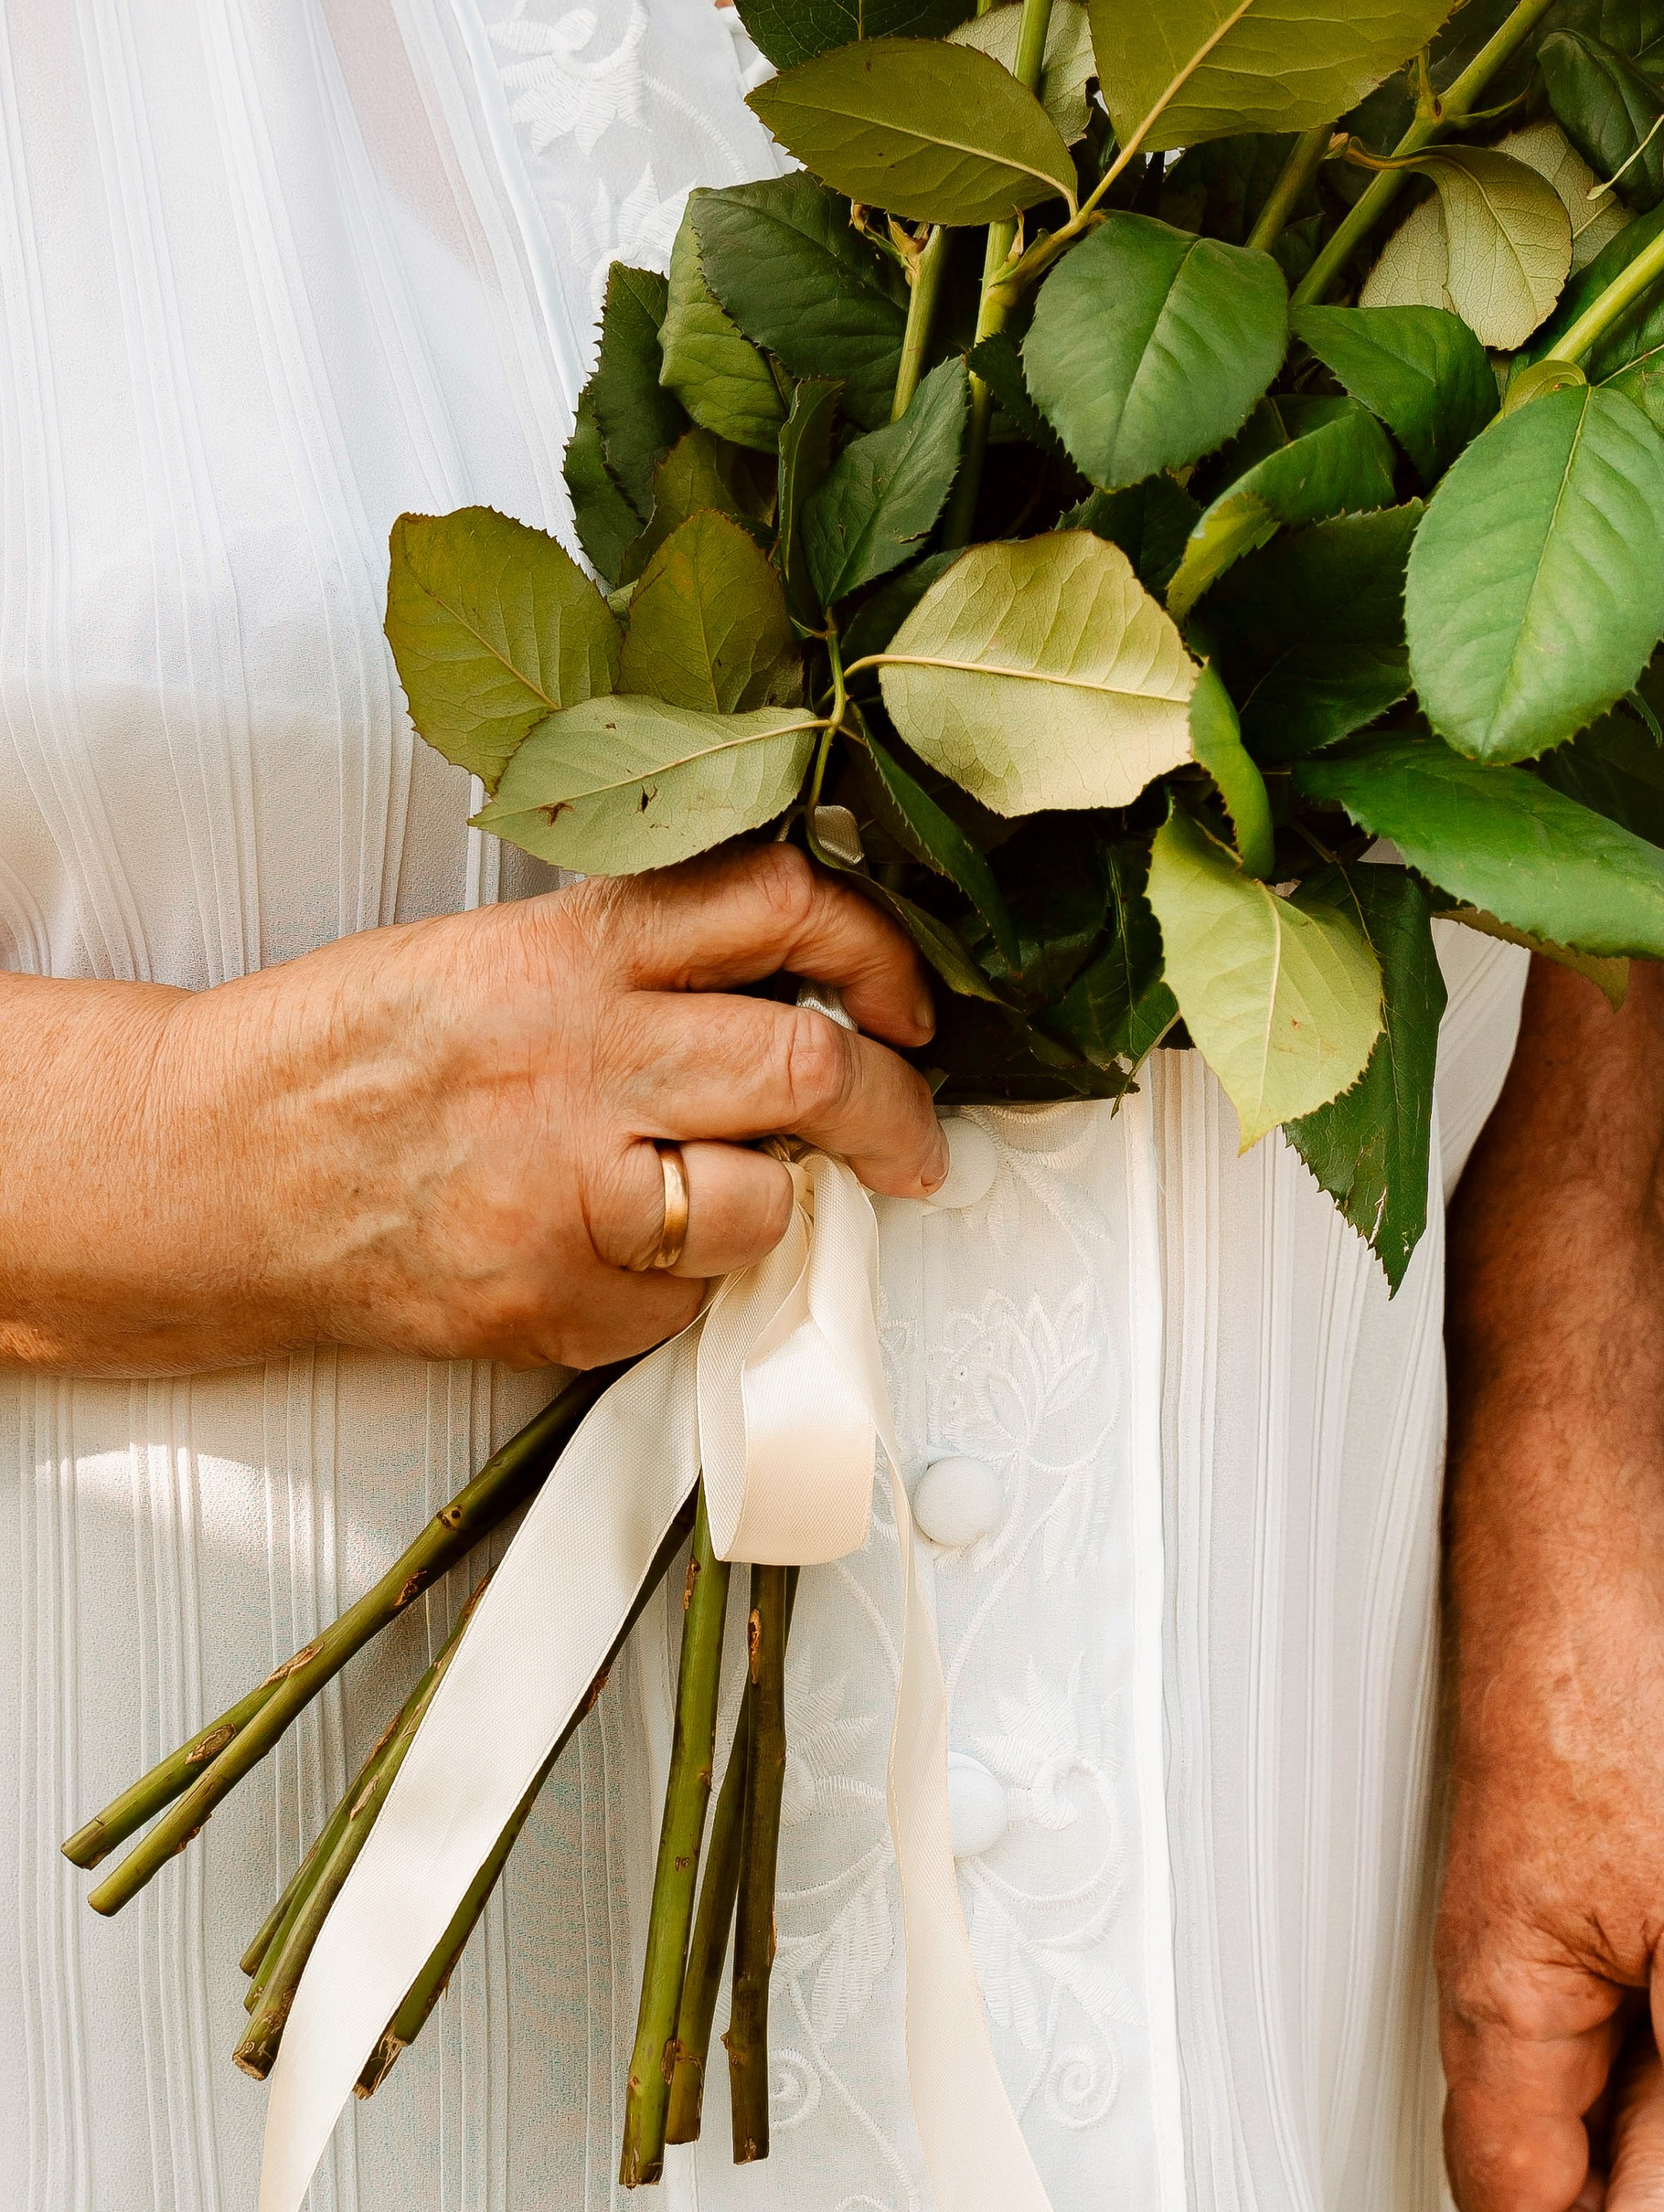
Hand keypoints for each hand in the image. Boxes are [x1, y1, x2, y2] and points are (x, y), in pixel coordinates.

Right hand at [1, 843, 943, 1375]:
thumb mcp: (488, 955)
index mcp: (568, 951)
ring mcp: (564, 1189)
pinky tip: (621, 1260)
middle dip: (894, 1113)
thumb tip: (795, 991)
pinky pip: (686, 1304)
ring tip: (751, 1204)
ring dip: (784, 1211)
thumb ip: (635, 962)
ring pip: (766, 1200)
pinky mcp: (550, 1298)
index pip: (779, 907)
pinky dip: (684, 1291)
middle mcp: (577, 1060)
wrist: (205, 1171)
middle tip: (908, 1139)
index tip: (907, 1001)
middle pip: (811, 1067)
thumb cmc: (339, 1062)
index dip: (880, 954)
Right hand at [1436, 1577, 1663, 2211]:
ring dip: (1602, 2174)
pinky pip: (1556, 2035)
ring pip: (1537, 2101)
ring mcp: (1505, 1945)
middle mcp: (1487, 1992)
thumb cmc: (1630, 1728)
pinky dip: (1611, 2094)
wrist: (1581, 1586)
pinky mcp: (1536, 1901)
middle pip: (1514, 2167)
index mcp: (1509, 2014)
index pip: (1518, 2205)